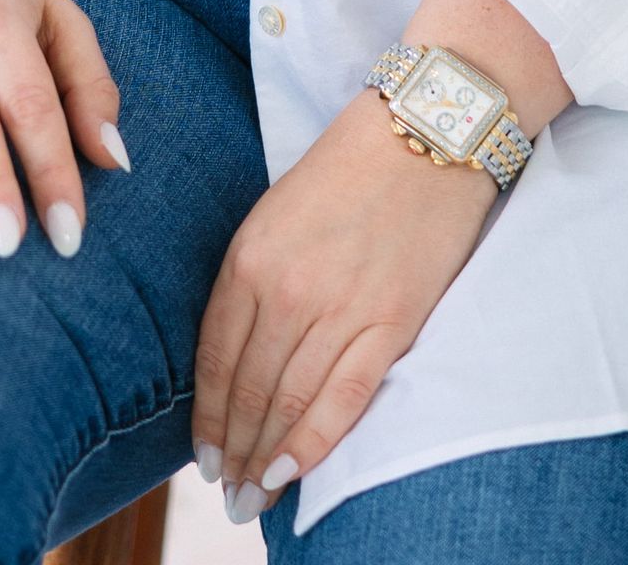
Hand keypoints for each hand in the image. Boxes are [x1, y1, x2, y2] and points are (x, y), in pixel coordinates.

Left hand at [191, 87, 498, 521]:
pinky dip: (313, 444)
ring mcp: (340, 308)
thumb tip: (237, 354)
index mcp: (250, 256)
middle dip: (233, 450)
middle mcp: (287, 288)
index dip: (207, 417)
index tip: (202, 456)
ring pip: (289, 403)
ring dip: (266, 459)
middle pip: (247, 390)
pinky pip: (343, 400)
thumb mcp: (276, 213)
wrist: (425, 130)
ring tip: (255, 496)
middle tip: (228, 492)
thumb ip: (253, 280)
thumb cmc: (349, 167)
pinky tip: (292, 474)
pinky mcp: (391, 322)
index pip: (214, 359)